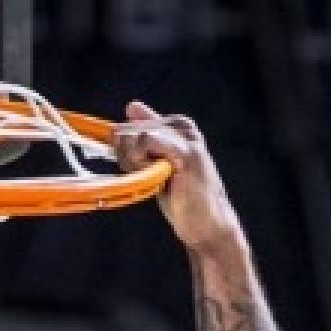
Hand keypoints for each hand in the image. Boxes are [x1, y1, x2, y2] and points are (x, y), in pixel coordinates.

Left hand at [114, 101, 242, 249]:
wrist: (207, 224)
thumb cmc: (182, 197)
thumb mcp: (158, 164)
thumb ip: (144, 138)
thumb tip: (132, 106)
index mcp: (176, 125)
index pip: (129, 127)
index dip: (124, 153)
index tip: (141, 171)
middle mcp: (182, 126)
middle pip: (128, 132)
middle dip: (128, 159)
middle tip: (152, 179)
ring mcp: (185, 137)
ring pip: (135, 136)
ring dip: (137, 164)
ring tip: (161, 180)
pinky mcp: (186, 152)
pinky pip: (146, 141)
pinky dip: (143, 162)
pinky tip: (162, 178)